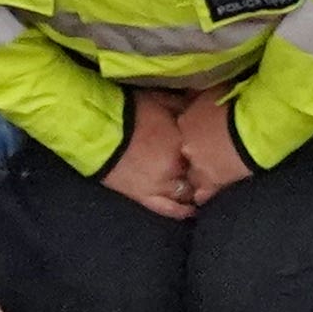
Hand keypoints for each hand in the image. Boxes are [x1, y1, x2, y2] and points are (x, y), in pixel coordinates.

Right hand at [102, 90, 209, 221]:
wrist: (95, 129)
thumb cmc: (128, 111)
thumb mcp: (161, 100)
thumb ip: (185, 105)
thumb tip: (203, 104)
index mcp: (182, 142)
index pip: (207, 153)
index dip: (211, 152)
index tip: (217, 151)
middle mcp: (175, 167)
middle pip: (198, 174)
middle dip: (204, 172)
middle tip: (211, 170)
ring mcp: (159, 185)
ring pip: (186, 193)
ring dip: (194, 192)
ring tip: (202, 190)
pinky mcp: (143, 197)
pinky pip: (167, 209)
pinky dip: (182, 212)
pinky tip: (191, 212)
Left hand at [170, 86, 255, 209]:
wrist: (253, 125)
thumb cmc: (238, 104)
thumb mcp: (214, 91)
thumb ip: (199, 96)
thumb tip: (190, 92)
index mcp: (185, 121)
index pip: (183, 130)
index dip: (193, 132)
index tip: (201, 133)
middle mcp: (186, 144)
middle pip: (186, 152)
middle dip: (194, 152)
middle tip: (208, 151)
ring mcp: (198, 165)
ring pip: (192, 173)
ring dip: (198, 173)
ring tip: (207, 174)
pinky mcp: (213, 181)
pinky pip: (203, 193)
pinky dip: (203, 195)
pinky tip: (201, 198)